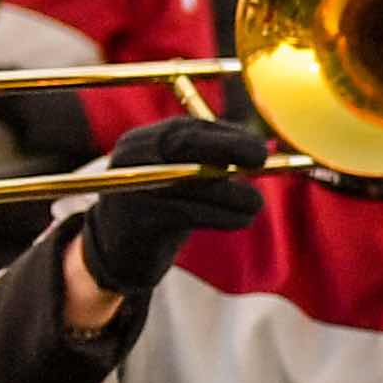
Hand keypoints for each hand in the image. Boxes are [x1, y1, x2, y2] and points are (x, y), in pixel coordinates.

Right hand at [67, 116, 269, 308]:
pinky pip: (192, 213)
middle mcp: (133, 158)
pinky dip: (224, 215)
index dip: (227, 134)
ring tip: (256, 204)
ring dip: (235, 193)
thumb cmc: (163, 209)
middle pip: (185, 144)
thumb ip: (212, 160)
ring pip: (194, 182)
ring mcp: (133, 188)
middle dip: (228, 147)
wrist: (119, 253)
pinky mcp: (141, 220)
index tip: (259, 146)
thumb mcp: (180, 177)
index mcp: (143, 141)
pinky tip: (243, 219)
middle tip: (261, 159)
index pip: (186, 129)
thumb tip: (262, 148)